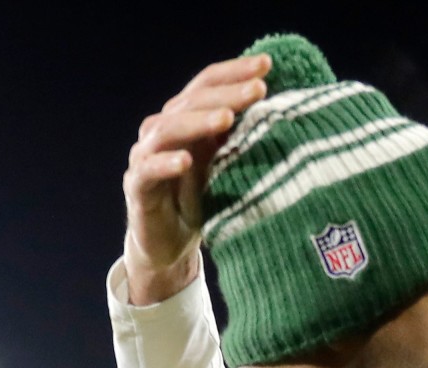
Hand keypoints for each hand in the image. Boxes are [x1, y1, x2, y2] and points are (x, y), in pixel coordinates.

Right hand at [122, 54, 270, 304]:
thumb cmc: (205, 200)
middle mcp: (163, 129)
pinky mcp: (137, 186)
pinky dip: (166, 163)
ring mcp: (147, 155)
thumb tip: (291, 112)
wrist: (171, 244)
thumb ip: (246, 138)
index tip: (267, 64)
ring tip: (227, 118)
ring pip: (169, 129)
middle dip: (227, 94)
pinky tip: (186, 161)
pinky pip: (148, 170)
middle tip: (258, 89)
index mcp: (187, 118)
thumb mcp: (230, 165)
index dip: (235, 71)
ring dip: (199, 121)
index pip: (208, 84)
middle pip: (192, 101)